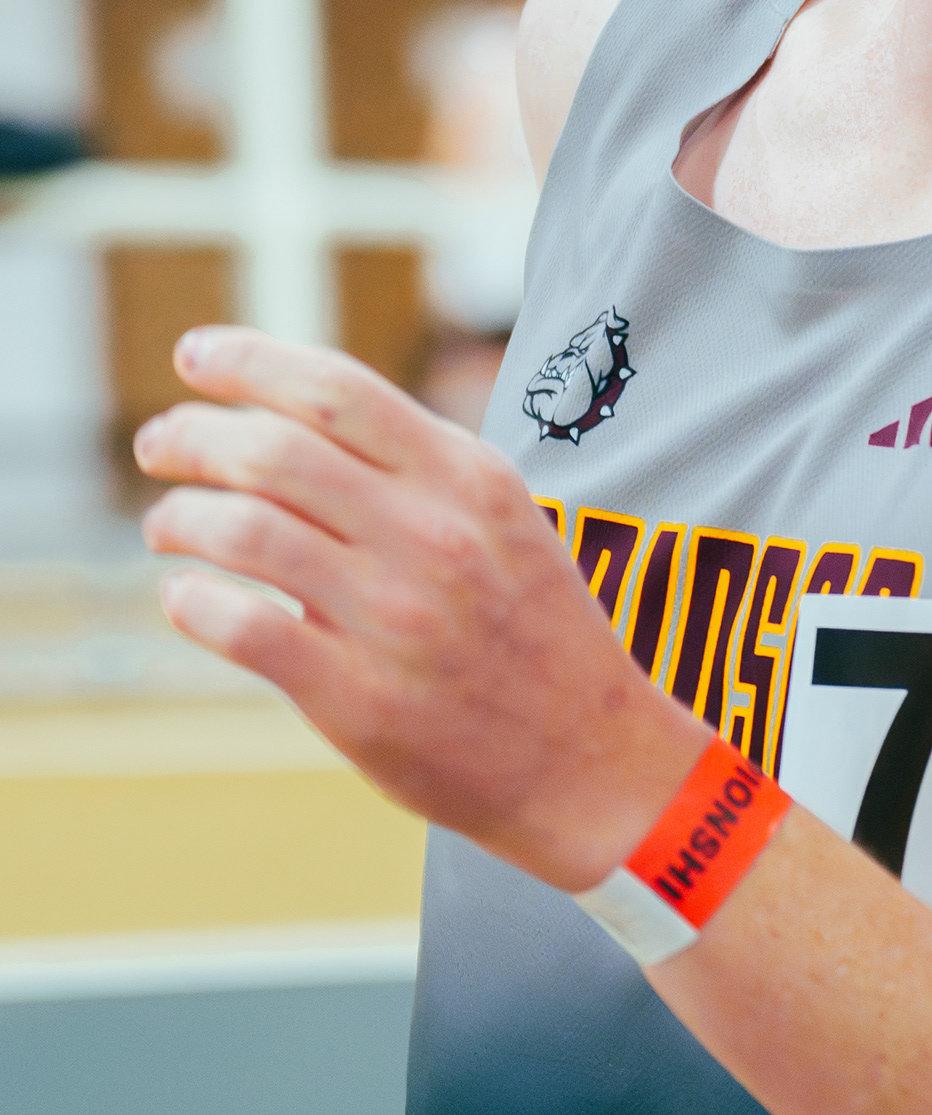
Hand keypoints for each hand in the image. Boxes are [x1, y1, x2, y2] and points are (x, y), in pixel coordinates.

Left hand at [134, 327, 698, 886]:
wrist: (590, 759)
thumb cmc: (532, 631)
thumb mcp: (503, 519)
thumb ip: (417, 465)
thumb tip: (294, 412)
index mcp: (469, 480)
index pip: (336, 389)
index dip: (249, 360)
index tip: (195, 354)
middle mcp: (432, 537)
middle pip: (274, 450)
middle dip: (191, 436)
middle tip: (158, 444)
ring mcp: (395, 619)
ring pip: (245, 531)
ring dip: (179, 516)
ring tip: (164, 524)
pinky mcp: (360, 700)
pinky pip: (243, 628)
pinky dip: (191, 601)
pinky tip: (185, 596)